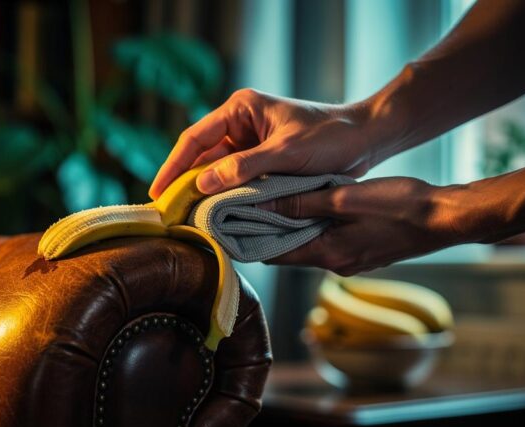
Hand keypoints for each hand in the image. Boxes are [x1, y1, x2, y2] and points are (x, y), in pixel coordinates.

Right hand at [149, 88, 374, 198]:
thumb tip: (204, 184)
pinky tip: (216, 215)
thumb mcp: (286, 153)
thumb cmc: (330, 137)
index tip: (158, 192)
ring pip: (218, 171)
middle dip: (185, 183)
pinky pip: (237, 180)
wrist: (366, 139)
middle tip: (167, 212)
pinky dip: (227, 196)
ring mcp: (251, 143)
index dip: (173, 167)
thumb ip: (245, 167)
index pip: (195, 138)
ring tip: (187, 218)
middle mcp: (241, 124)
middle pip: (202, 156)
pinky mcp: (262, 161)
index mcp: (240, 109)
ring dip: (206, 193)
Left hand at [259, 177, 464, 274]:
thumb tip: (262, 203)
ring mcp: (349, 260)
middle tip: (244, 208)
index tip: (228, 223)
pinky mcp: (361, 252)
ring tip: (270, 202)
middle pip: (287, 250)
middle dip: (265, 231)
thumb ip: (303, 201)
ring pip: (306, 244)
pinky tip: (308, 206)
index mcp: (327, 254)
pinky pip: (326, 241)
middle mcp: (335, 264)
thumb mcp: (345, 198)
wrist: (445, 218)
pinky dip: (311, 226)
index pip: (273, 254)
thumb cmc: (401, 205)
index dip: (248, 239)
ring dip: (290, 227)